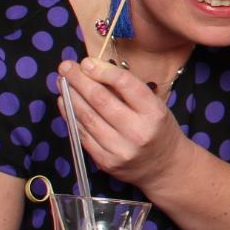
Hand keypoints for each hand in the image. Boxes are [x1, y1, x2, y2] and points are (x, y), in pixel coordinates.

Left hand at [57, 57, 185, 188]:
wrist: (166, 167)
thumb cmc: (159, 130)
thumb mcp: (155, 106)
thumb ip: (129, 91)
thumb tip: (94, 70)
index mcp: (154, 113)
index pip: (126, 85)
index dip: (102, 70)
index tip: (86, 62)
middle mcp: (138, 131)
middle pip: (101, 100)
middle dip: (80, 80)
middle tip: (66, 67)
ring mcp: (121, 149)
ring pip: (87, 117)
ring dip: (70, 96)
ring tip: (62, 82)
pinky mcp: (107, 162)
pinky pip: (83, 135)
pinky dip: (71, 117)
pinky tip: (65, 103)